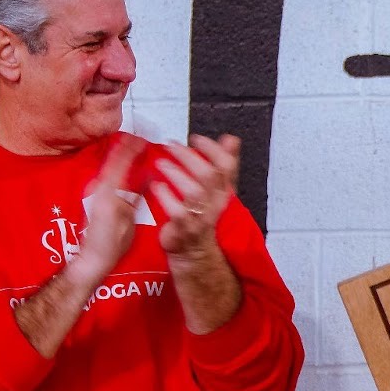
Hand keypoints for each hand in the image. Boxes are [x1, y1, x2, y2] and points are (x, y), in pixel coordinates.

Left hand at [67, 134, 140, 288]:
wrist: (91, 259)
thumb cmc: (110, 245)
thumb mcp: (128, 220)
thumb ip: (136, 195)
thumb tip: (149, 176)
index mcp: (108, 192)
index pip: (120, 162)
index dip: (131, 148)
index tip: (143, 138)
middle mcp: (99, 188)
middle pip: (114, 161)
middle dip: (128, 148)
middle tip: (142, 139)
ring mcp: (96, 192)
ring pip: (111, 168)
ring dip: (124, 157)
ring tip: (138, 149)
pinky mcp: (97, 198)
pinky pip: (110, 177)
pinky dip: (120, 168)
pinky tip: (129, 167)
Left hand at [151, 134, 239, 258]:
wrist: (194, 252)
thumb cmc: (201, 216)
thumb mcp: (216, 189)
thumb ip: (223, 163)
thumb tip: (231, 139)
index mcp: (224, 191)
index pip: (227, 166)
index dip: (213, 149)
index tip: (196, 138)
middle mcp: (216, 203)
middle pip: (210, 175)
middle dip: (189, 156)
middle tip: (172, 146)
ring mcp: (201, 217)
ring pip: (195, 192)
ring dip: (177, 174)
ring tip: (162, 163)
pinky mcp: (185, 228)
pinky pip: (177, 211)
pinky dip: (166, 197)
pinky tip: (157, 186)